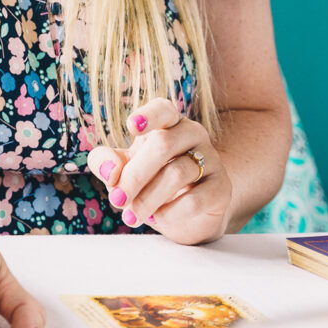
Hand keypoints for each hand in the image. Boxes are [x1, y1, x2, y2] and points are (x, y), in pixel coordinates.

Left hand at [88, 97, 232, 244]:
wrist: (186, 214)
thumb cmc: (148, 181)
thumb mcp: (121, 170)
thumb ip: (105, 162)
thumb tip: (110, 170)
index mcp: (167, 122)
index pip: (163, 109)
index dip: (148, 115)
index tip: (131, 127)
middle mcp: (193, 134)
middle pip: (163, 145)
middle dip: (134, 176)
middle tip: (117, 200)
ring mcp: (211, 159)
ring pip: (176, 174)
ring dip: (147, 198)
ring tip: (131, 216)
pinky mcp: (222, 188)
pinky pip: (194, 200)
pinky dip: (169, 212)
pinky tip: (157, 218)